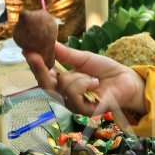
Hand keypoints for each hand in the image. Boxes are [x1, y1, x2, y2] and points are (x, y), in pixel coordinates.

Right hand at [24, 42, 147, 116]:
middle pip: (44, 85)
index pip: (44, 76)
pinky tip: (95, 83)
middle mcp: (65, 96)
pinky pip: (73, 95)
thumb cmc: (106, 70)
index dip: (35, 65)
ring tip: (92, 77)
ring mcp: (73, 105)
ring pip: (62, 88)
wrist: (127, 80)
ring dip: (76, 78)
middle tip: (33, 55)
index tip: (27, 51)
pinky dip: (84, 84)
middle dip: (39, 69)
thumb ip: (66, 54)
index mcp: (64, 83)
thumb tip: (49, 43)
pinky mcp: (83, 112)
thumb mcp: (84, 58)